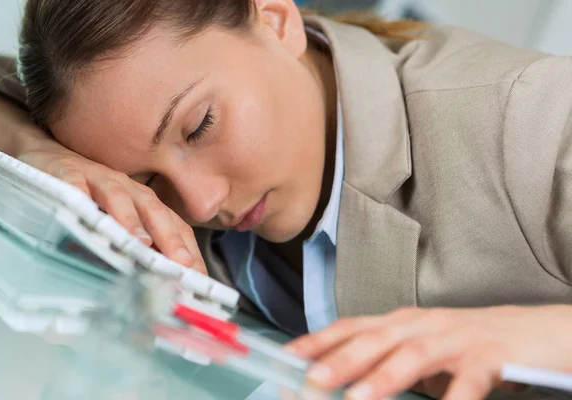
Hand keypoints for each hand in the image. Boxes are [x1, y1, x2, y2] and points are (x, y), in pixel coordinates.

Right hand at [17, 130, 206, 274]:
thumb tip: (158, 284)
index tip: (200, 279)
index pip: (174, 226)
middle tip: (183, 264)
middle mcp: (127, 190)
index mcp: (143, 203)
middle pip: (154, 211)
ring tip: (142, 244)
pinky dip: (81, 198)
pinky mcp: (66, 175)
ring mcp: (97, 180)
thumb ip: (137, 246)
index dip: (190, 251)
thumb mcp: (116, 219)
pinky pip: (74, 186)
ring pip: (118, 197)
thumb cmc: (89, 196)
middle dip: (171, 238)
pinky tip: (85, 215)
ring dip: (131, 219)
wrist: (47, 157)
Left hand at [286, 305, 571, 399]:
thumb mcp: (419, 350)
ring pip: (413, 354)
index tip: (287, 358)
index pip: (351, 327)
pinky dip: (455, 398)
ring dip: (384, 377)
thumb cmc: (464, 345)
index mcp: (400, 323)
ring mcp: (454, 339)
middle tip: (311, 380)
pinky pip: (470, 380)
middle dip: (341, 359)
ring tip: (357, 399)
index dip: (318, 341)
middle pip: (376, 339)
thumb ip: (385, 363)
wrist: (528, 331)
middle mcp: (421, 325)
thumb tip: (345, 385)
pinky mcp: (489, 357)